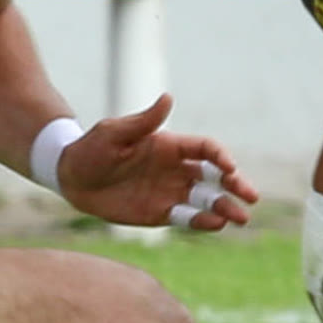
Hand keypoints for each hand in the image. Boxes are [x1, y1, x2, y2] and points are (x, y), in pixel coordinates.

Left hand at [53, 93, 258, 229]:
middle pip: (214, 176)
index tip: (229, 167)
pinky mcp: (159, 213)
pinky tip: (216, 225)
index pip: (204, 149)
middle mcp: (174, 168)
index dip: (220, 157)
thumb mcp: (115, 132)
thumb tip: (168, 98)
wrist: (71, 176)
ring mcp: (169, 191)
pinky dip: (202, 222)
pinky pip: (186, 218)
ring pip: (205, 199)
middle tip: (251, 197)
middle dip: (234, 185)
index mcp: (169, 145)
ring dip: (224, 207)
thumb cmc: (92, 148)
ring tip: (240, 218)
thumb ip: (144, 121)